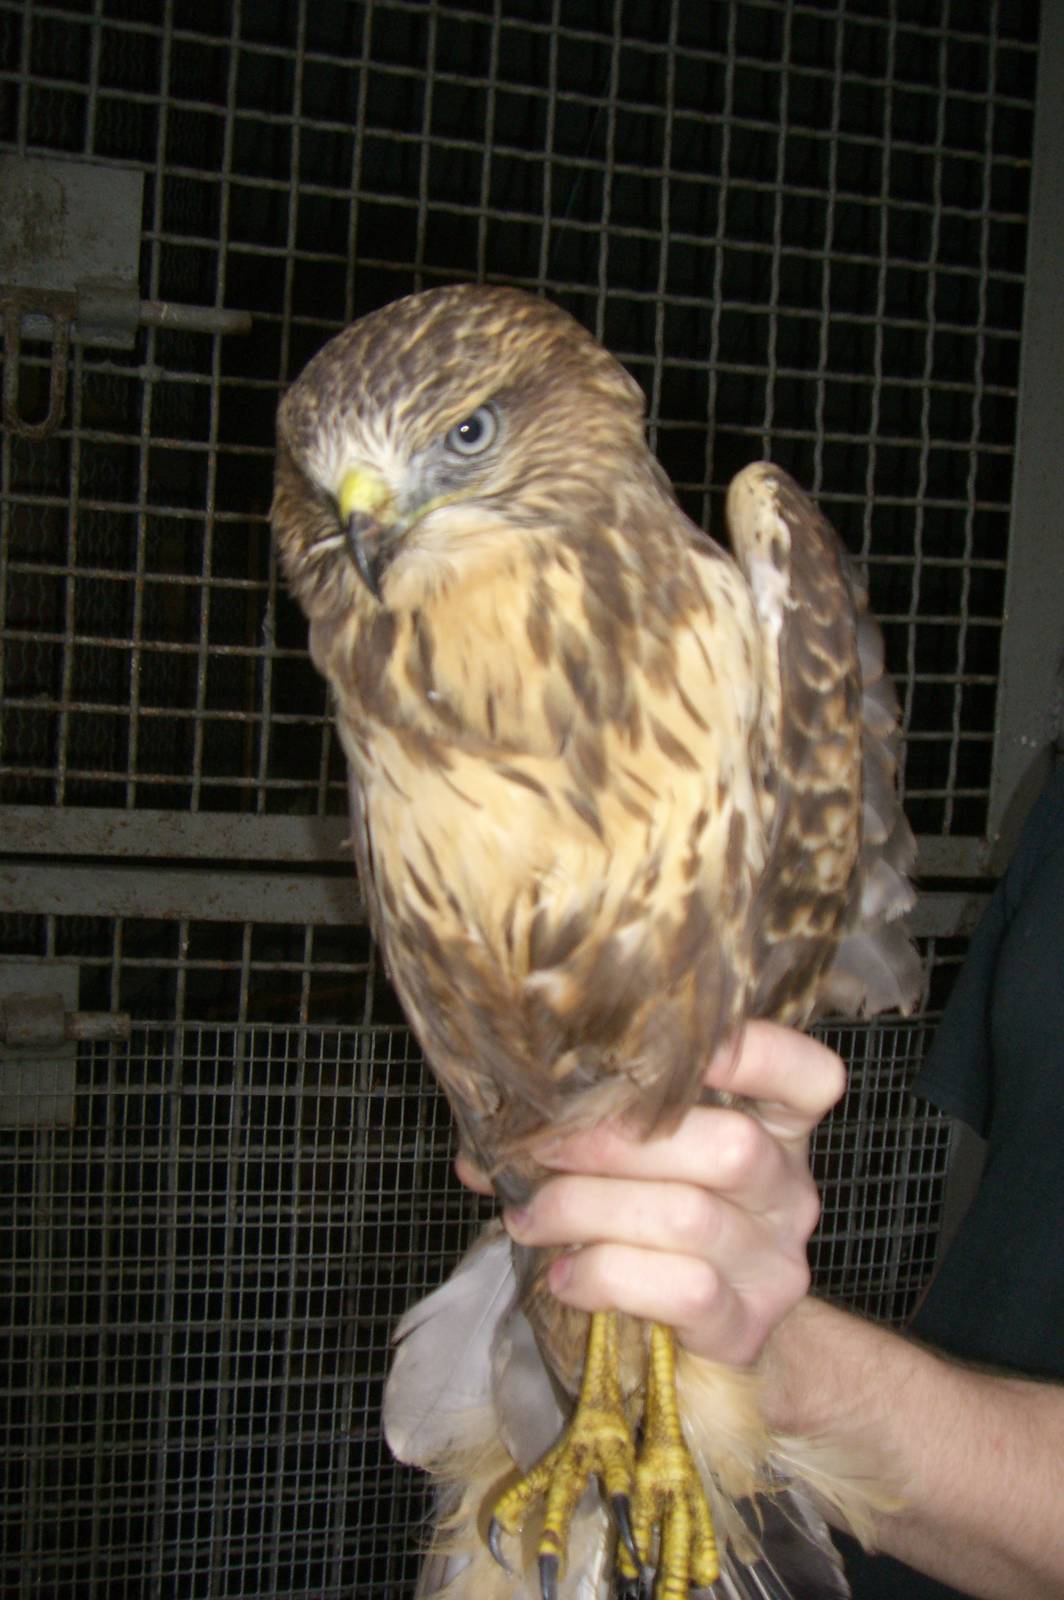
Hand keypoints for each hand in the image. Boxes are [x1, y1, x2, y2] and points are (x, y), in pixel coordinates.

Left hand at [455, 1022, 843, 1365]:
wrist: (701, 1342)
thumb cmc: (656, 1221)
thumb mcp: (639, 1163)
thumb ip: (580, 1130)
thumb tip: (484, 1145)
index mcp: (776, 1128)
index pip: (809, 1076)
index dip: (755, 1054)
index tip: (681, 1051)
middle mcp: (788, 1190)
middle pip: (732, 1147)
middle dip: (618, 1143)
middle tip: (545, 1150)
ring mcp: (774, 1264)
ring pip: (689, 1219)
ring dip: (589, 1210)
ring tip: (530, 1218)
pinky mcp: (745, 1327)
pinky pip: (683, 1292)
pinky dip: (607, 1276)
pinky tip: (564, 1277)